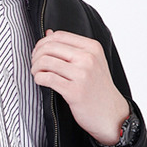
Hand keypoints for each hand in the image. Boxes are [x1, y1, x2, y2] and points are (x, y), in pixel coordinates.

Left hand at [31, 30, 129, 146]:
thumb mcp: (92, 62)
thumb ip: (71, 47)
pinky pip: (47, 78)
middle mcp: (88, 59)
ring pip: (46, 61)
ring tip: (37, 73)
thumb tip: (48, 33)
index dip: (43, 42)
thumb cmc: (99, 89)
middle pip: (50, 47)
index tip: (39, 51)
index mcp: (92, 48)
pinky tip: (40, 81)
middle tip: (35, 64)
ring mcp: (82, 75)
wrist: (111, 114)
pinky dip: (38, 78)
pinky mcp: (74, 91)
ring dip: (35, 67)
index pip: (59, 36)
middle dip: (36, 55)